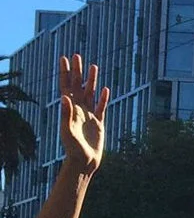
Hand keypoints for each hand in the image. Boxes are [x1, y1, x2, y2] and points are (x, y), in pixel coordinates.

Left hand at [58, 56, 107, 177]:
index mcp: (69, 108)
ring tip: (93, 66)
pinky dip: (103, 98)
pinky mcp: (98, 123)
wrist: (84, 161)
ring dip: (91, 80)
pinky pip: (101, 107)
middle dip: (78, 71)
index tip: (64, 58)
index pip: (66, 86)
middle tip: (77, 55)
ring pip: (90, 93)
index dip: (65, 72)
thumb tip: (64, 97)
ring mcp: (89, 115)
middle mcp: (78, 109)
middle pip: (78, 85)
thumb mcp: (67, 131)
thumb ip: (66, 114)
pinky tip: (105, 89)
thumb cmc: (73, 148)